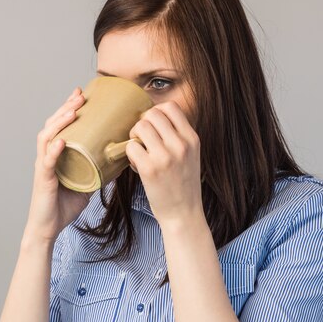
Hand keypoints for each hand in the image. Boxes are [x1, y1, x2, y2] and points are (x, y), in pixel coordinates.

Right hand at [23, 87, 92, 243]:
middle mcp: (47, 157)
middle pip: (52, 125)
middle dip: (66, 108)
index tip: (82, 95)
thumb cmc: (63, 206)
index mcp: (57, 155)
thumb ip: (97, 172)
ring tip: (72, 111)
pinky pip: (47, 161)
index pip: (60, 126)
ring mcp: (44, 167)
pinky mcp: (43, 180)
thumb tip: (119, 163)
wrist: (49, 228)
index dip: (69, 109)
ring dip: (59, 122)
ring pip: (47, 137)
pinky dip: (54, 150)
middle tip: (80, 96)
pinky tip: (62, 140)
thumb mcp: (87, 185)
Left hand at [125, 101, 203, 228]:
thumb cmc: (184, 186)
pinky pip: (131, 147)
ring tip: (140, 152)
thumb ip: (178, 137)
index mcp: (192, 139)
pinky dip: (130, 154)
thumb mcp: (190, 156)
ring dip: (135, 137)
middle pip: (152, 114)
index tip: (153, 126)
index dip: (156, 112)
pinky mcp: (150, 169)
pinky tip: (138, 166)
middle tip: (143, 141)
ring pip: (140, 127)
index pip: (171, 107)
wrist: (183, 214)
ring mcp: (165, 156)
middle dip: (142, 124)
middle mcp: (180, 145)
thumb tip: (153, 118)